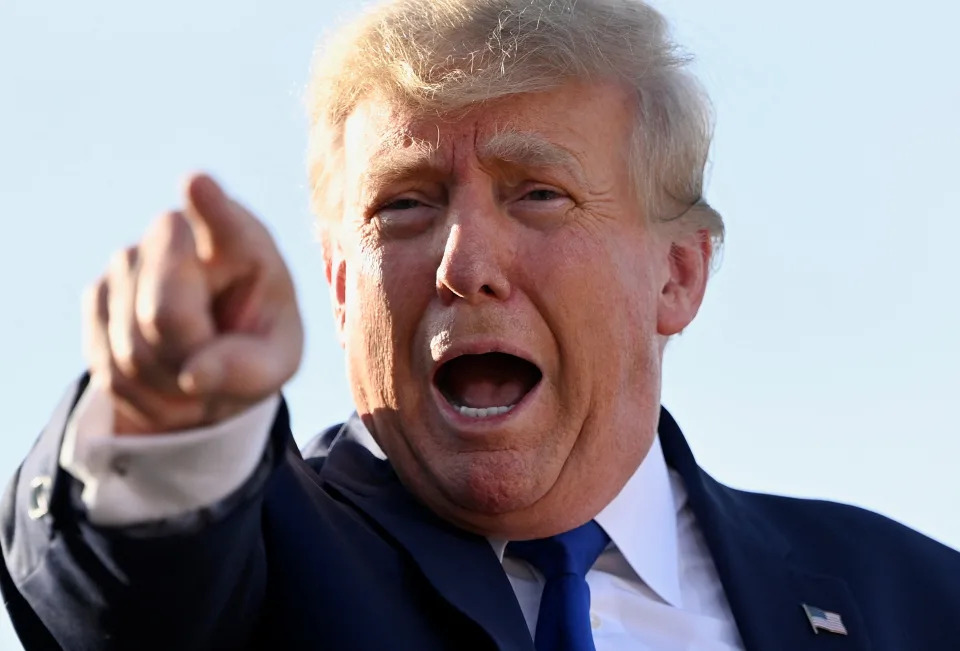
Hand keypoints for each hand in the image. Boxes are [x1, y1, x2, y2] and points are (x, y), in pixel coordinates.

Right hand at [83, 174, 303, 433]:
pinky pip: (107, 363)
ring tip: (194, 375)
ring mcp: (131, 260)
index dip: (208, 207)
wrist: (208, 360)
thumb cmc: (254, 349)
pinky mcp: (97, 293)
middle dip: (187, 358)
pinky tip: (163, 378)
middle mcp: (180, 235)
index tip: (198, 184)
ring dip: (165, 381)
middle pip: (164, 314)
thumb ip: (249, 370)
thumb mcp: (276, 364)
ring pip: (132, 346)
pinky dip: (140, 390)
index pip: (223, 223)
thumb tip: (194, 376)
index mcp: (244, 244)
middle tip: (214, 371)